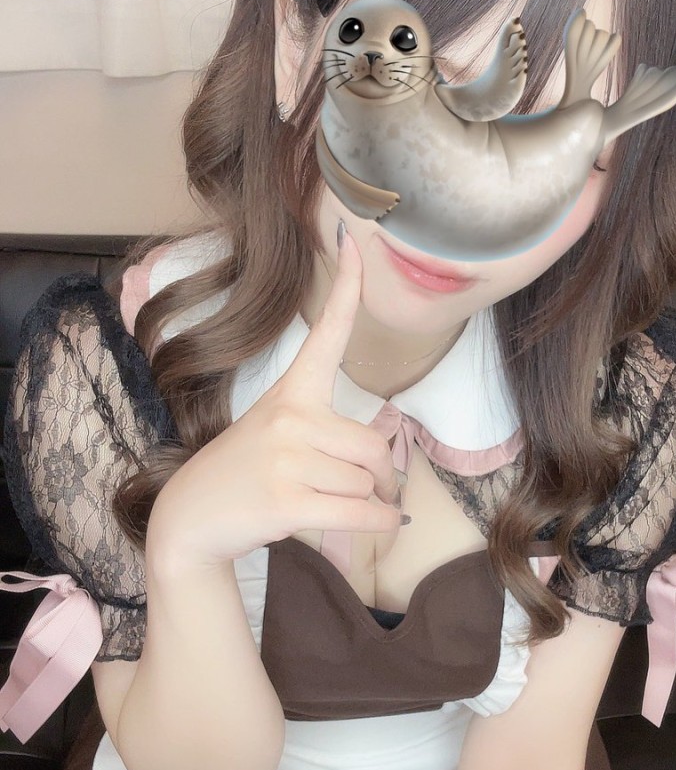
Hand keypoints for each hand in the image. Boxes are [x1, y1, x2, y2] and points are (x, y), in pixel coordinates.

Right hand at [147, 226, 403, 568]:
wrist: (191, 518)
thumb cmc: (244, 471)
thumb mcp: (274, 432)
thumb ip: (326, 433)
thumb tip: (389, 460)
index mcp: (290, 392)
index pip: (326, 333)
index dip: (346, 288)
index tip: (353, 243)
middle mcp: (289, 417)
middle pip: (375, 447)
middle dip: (382, 477)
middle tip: (369, 490)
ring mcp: (286, 459)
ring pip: (369, 484)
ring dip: (370, 504)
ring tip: (334, 505)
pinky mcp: (287, 502)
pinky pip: (363, 513)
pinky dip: (382, 526)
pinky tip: (383, 526)